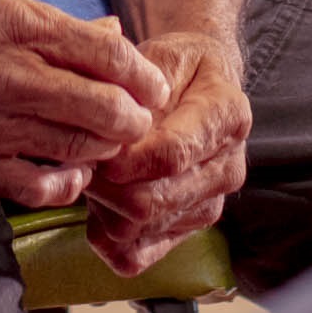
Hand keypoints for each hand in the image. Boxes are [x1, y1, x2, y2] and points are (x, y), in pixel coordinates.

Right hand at [0, 0, 172, 206]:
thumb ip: (54, 23)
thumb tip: (112, 32)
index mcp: (20, 28)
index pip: (106, 54)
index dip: (142, 73)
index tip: (155, 85)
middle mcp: (16, 78)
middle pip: (104, 104)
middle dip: (135, 117)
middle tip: (143, 121)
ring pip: (79, 146)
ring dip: (107, 148)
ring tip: (114, 145)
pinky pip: (41, 187)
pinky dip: (66, 184)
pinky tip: (72, 175)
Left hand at [82, 29, 250, 277]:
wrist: (200, 83)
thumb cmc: (178, 67)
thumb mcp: (162, 55)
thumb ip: (141, 87)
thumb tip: (118, 125)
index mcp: (228, 117)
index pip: (173, 154)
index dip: (127, 159)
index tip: (98, 152)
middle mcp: (227, 168)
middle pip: (153, 200)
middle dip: (106, 185)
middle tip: (83, 161)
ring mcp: (209, 204)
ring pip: (140, 228)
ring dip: (104, 206)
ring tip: (94, 174)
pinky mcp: (186, 230)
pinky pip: (137, 257)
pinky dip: (108, 240)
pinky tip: (101, 209)